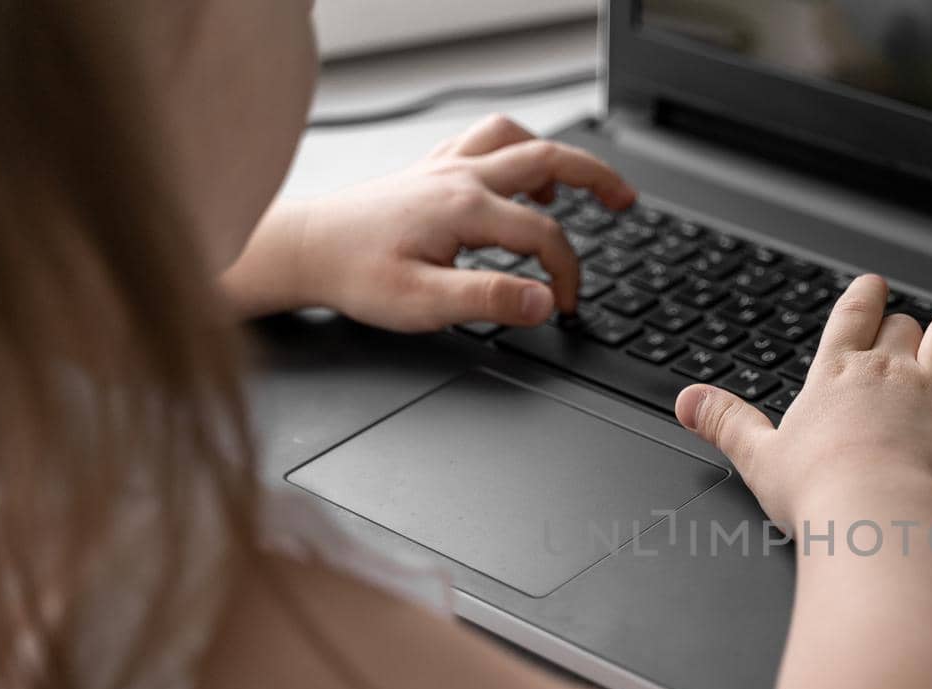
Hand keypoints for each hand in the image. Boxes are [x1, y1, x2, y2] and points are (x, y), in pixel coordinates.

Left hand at [224, 114, 636, 327]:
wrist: (305, 249)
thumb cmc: (355, 275)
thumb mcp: (424, 304)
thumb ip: (489, 301)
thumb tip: (542, 300)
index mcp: (465, 208)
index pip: (545, 236)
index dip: (567, 275)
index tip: (564, 307)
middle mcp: (460, 176)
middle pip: (549, 159)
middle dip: (597, 178)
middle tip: (626, 201)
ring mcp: (445, 166)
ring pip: (516, 138)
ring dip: (553, 157)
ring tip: (572, 186)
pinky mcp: (431, 169)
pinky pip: (484, 140)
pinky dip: (514, 150)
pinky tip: (517, 177)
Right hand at [674, 275, 931, 530]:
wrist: (871, 515)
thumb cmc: (816, 492)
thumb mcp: (758, 457)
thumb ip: (726, 422)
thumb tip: (685, 400)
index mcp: (836, 377)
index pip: (853, 315)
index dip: (866, 298)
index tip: (874, 290)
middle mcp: (888, 373)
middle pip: (907, 325)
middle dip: (910, 334)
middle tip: (910, 352)